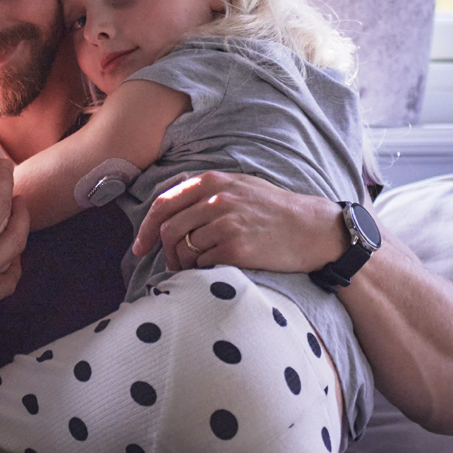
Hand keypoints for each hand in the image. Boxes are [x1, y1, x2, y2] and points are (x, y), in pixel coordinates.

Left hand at [132, 171, 348, 273]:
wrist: (312, 229)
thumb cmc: (274, 210)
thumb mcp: (239, 186)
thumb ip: (205, 192)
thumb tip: (169, 208)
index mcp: (213, 182)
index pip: (164, 204)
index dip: (147, 228)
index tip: (140, 246)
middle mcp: (217, 200)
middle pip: (169, 230)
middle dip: (164, 252)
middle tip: (170, 265)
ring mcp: (226, 224)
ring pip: (184, 250)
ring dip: (184, 265)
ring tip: (197, 268)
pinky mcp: (236, 248)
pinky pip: (203, 264)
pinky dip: (202, 271)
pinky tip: (216, 269)